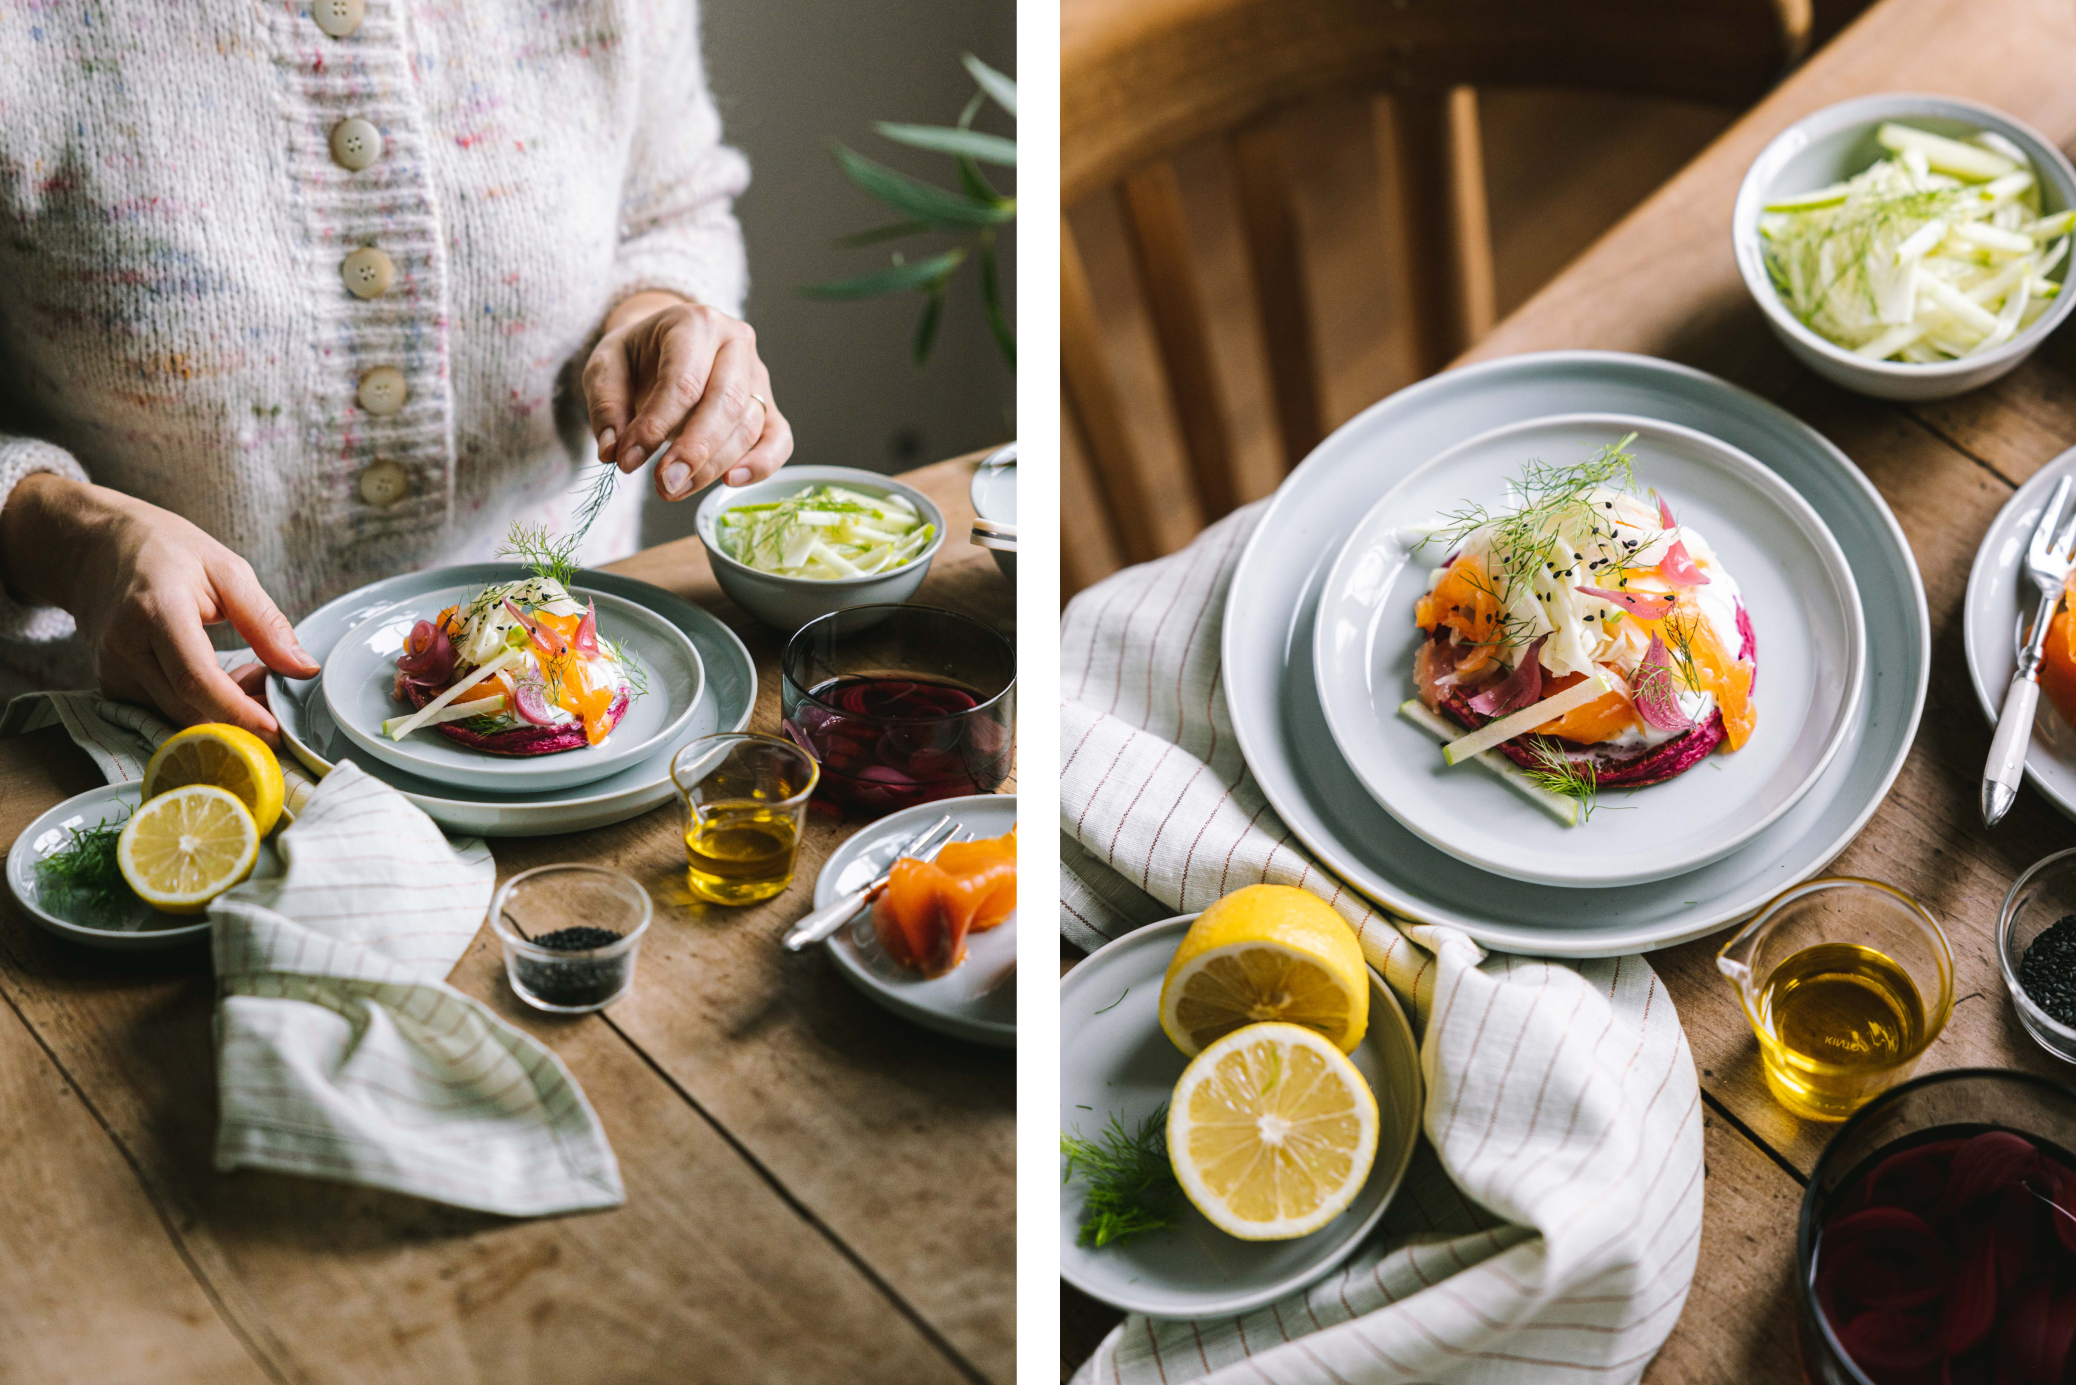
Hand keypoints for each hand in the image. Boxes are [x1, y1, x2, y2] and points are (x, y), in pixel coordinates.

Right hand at [0, 475, 319, 744]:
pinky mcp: (110, 684)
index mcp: (157, 611)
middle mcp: (126, 647)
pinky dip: (200, 706)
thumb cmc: (165, 551)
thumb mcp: (227, 571)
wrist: (96, 547)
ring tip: (248, 673)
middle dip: (241, 714)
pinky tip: (218, 678)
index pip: (197, 680)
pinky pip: (163, 711)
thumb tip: (302, 668)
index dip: (238, 713)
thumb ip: (266, 623)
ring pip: (178, 716)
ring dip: (223, 711)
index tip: (275, 729)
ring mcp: (112, 669)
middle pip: (189, 708)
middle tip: (272, 685)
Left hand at [582, 292, 793, 501]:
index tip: (626, 461)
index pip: (683, 381)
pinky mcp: (768, 406)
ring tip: (673, 488)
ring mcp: (757, 375)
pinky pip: (778, 439)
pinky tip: (730, 482)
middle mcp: (736, 344)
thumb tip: (614, 452)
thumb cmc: (636, 356)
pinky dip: (761, 465)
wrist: (662, 345)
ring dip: (713, 466)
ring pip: (748, 426)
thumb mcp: (605, 368)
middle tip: (664, 484)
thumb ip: (606, 407)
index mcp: (695, 324)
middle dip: (694, 451)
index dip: (655, 426)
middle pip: (726, 404)